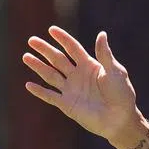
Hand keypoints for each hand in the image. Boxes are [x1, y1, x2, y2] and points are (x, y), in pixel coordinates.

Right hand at [23, 26, 137, 139]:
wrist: (120, 119)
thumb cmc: (122, 94)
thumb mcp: (115, 72)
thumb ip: (105, 55)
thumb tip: (102, 33)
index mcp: (90, 65)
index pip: (73, 48)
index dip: (63, 39)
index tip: (51, 29)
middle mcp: (78, 75)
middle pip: (58, 59)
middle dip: (45, 50)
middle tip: (32, 40)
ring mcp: (71, 90)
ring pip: (50, 75)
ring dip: (38, 66)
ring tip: (26, 57)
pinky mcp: (67, 104)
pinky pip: (50, 96)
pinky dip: (40, 91)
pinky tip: (28, 85)